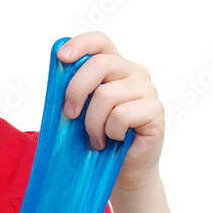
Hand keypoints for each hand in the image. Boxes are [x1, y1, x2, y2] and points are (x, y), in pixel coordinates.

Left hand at [56, 31, 162, 192]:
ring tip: (97, 137)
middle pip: (99, 66)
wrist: (122, 171)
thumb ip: (73, 89)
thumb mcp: (80, 110)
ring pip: (106, 95)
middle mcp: (135, 72)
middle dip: (76, 91)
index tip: (61, 57)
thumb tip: (57, 69)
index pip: (100, 41)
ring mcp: (147, 90)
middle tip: (70, 115)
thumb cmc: (98, 138)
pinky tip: (115, 140)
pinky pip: (121, 115)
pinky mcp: (155, 110)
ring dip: (93, 123)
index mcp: (115, 66)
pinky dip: (110, 132)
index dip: (80, 43)